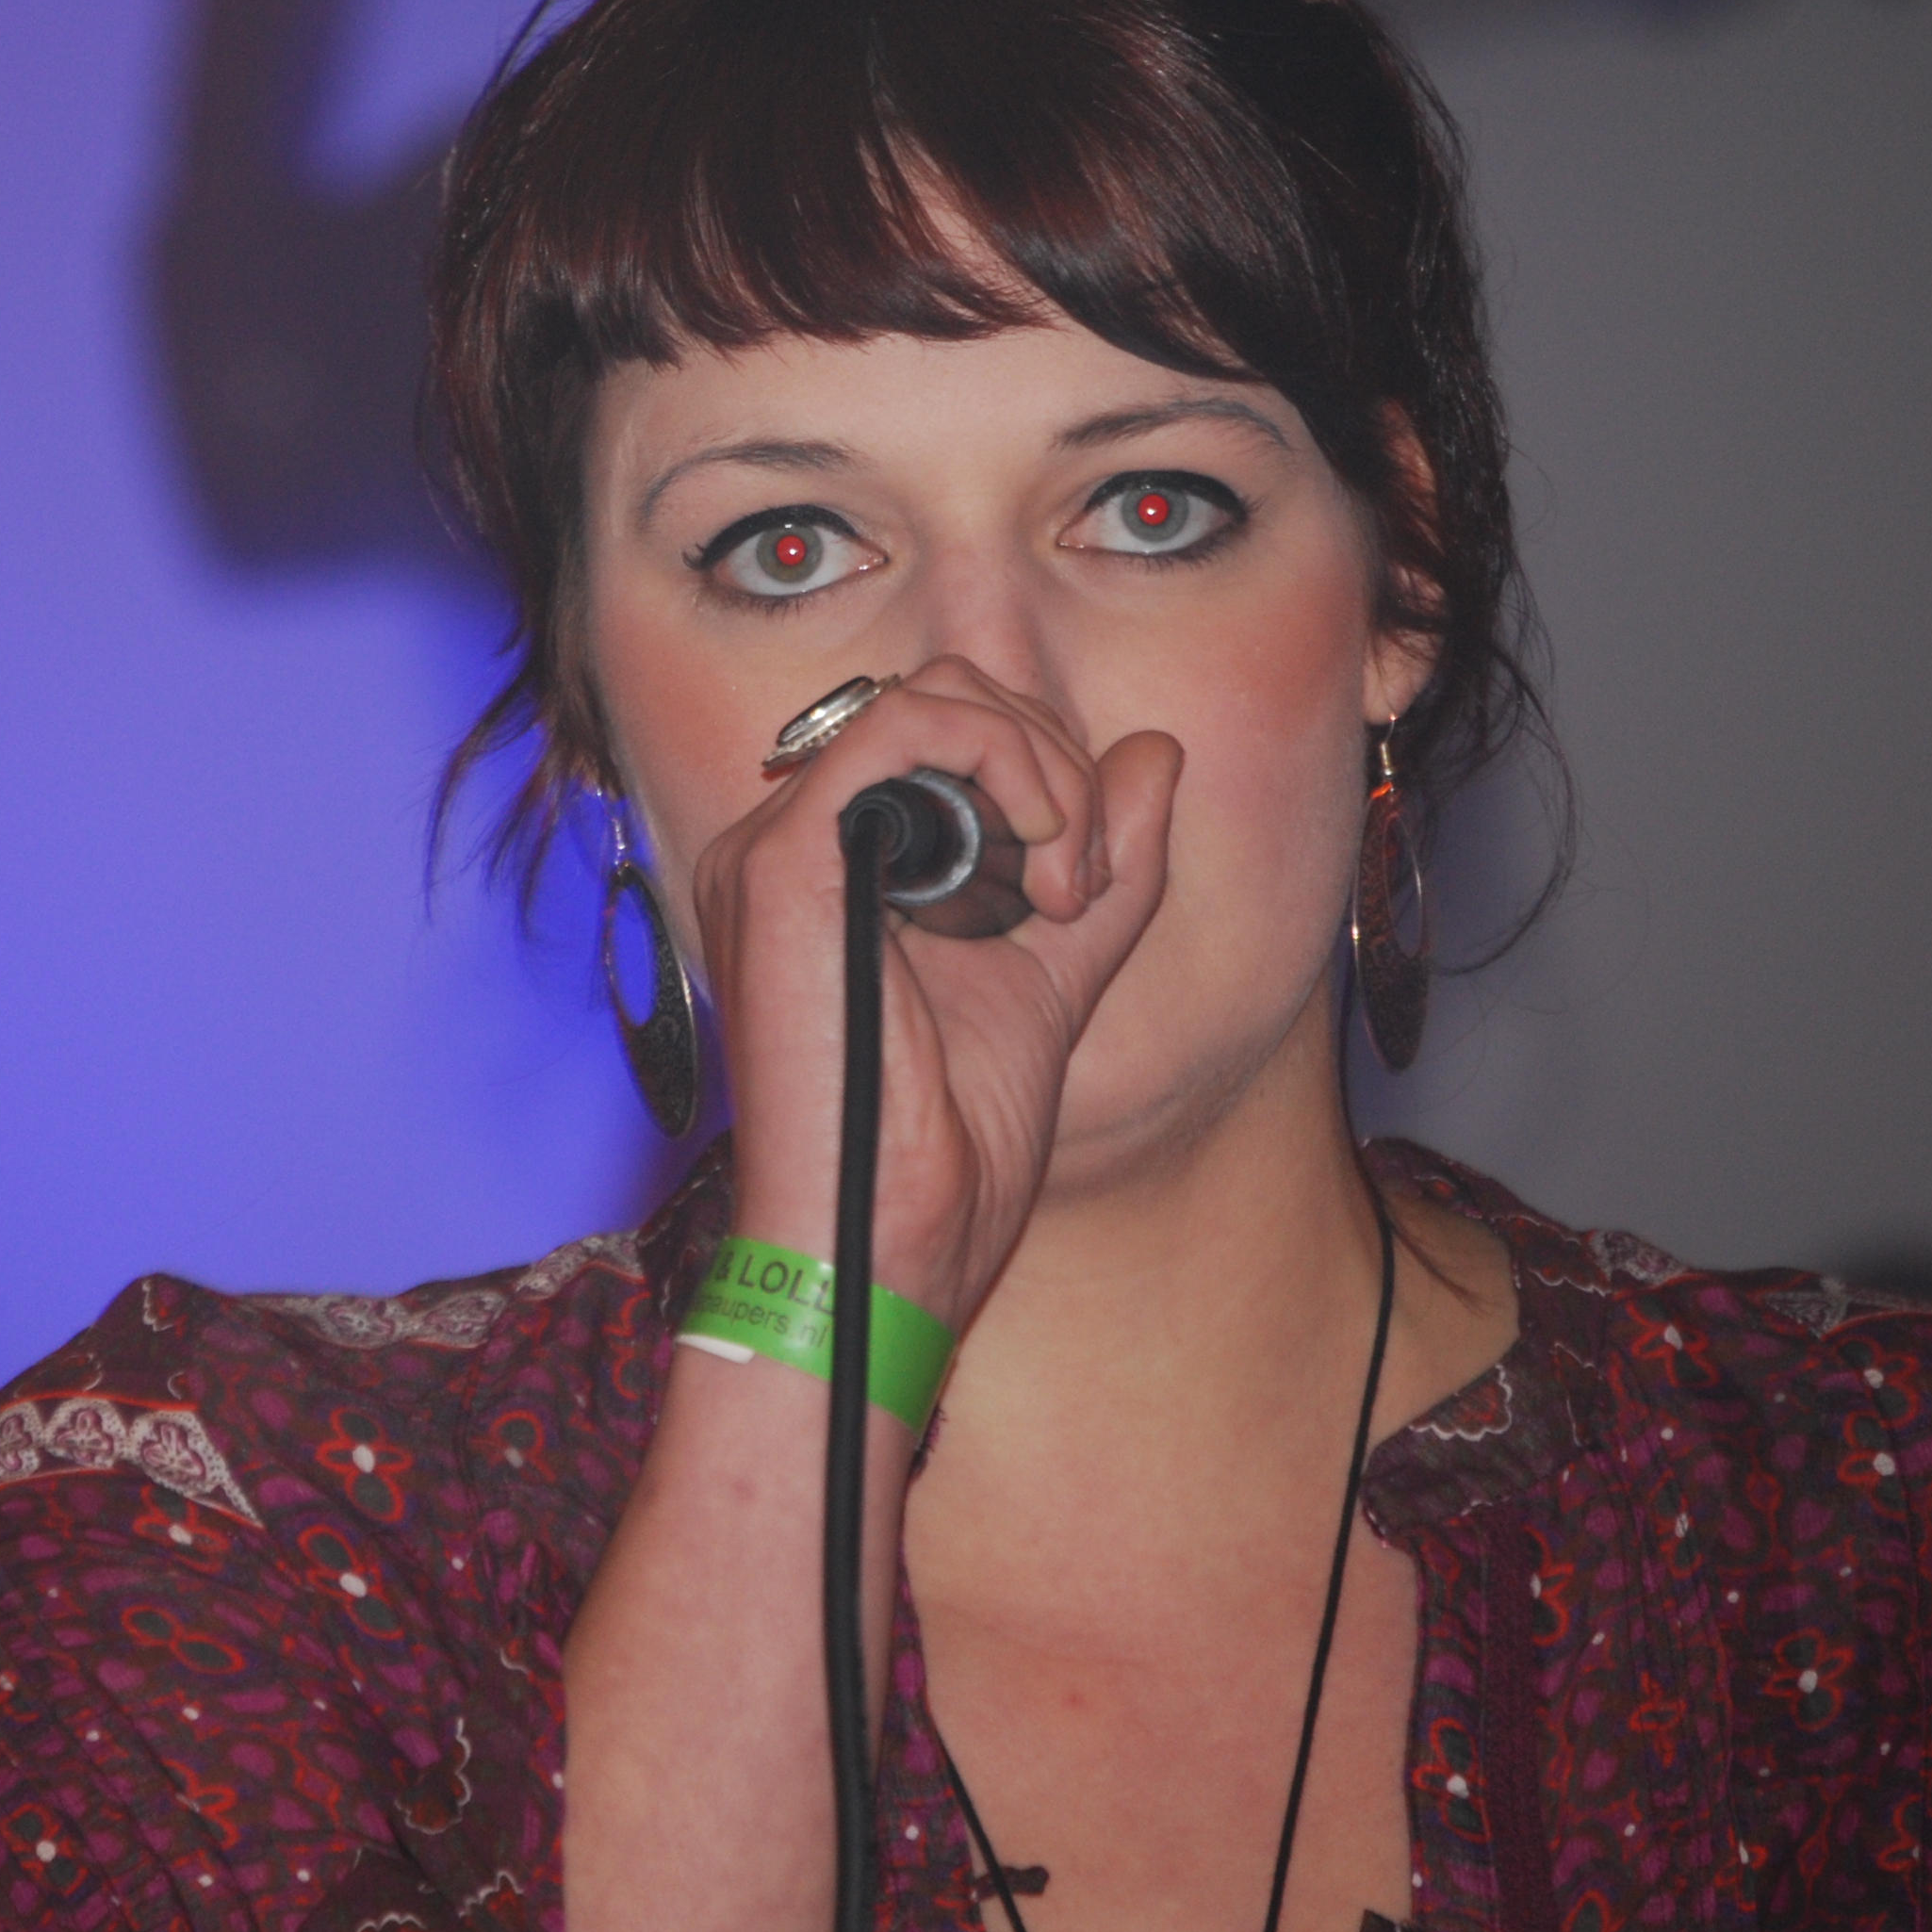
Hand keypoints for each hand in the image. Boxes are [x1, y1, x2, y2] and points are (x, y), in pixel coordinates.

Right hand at [692, 658, 1181, 1330]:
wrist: (893, 1234)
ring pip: (936, 696)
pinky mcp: (783, 857)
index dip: (1050, 776)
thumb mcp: (1058, 972)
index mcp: (836, 869)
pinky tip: (1040, 862)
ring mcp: (777, 844)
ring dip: (1042, 768)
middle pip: (948, 697)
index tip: (1086, 888)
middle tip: (1079, 886)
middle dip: (1055, 766)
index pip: (952, 735)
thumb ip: (1101, 866)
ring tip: (1063, 885)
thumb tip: (1154, 752)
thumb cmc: (944, 1141)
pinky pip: (905, 724)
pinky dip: (1005, 760)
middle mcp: (792, 844)